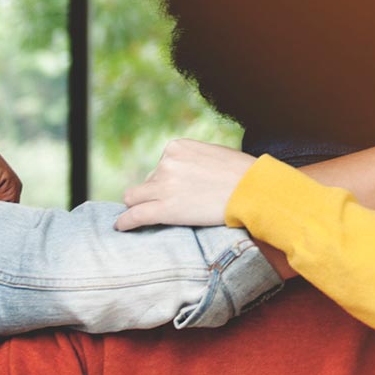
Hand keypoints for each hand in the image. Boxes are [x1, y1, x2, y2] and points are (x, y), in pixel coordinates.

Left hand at [115, 139, 258, 230]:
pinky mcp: (165, 208)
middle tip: (169, 206)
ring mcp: (164, 185)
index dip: (168, 181)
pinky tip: (120, 227)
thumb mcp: (213, 155)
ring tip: (139, 216)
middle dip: (155, 193)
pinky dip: (125, 222)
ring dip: (140, 206)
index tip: (177, 192)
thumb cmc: (243, 175)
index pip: (161, 166)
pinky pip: (135, 215)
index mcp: (177, 147)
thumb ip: (193, 161)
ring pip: (135, 198)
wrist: (254, 190)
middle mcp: (166, 163)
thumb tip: (187, 175)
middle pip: (148, 182)